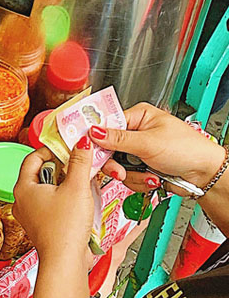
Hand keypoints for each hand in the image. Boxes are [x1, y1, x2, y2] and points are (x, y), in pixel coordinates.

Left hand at [14, 140, 95, 263]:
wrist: (65, 262)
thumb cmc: (65, 228)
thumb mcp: (76, 188)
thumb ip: (80, 162)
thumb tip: (81, 143)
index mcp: (23, 187)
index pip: (33, 158)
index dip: (51, 150)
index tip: (68, 149)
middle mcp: (23, 200)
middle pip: (42, 174)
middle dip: (63, 169)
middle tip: (79, 166)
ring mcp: (31, 214)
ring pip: (49, 190)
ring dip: (67, 185)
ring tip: (83, 185)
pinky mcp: (42, 226)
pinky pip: (53, 205)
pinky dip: (66, 201)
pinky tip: (81, 204)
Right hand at [91, 103, 226, 194]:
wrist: (206, 175)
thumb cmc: (188, 149)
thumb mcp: (149, 142)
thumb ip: (118, 139)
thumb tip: (94, 131)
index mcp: (138, 116)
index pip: (107, 124)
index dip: (98, 138)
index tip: (91, 150)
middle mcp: (136, 132)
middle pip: (108, 147)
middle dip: (116, 163)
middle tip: (120, 171)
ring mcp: (138, 151)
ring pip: (116, 165)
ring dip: (130, 175)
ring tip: (147, 175)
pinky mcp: (140, 167)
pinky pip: (126, 176)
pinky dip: (137, 181)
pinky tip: (151, 178)